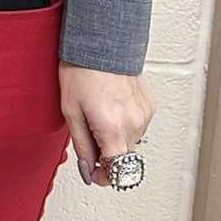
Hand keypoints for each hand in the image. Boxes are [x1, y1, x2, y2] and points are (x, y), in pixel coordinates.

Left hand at [60, 64, 153, 186]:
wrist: (101, 44)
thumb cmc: (81, 71)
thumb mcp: (71, 112)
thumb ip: (82, 146)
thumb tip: (88, 170)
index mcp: (113, 128)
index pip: (117, 171)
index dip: (104, 177)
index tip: (95, 173)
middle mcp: (134, 124)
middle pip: (124, 158)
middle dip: (107, 155)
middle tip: (89, 136)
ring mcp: (145, 115)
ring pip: (131, 142)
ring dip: (116, 139)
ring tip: (99, 116)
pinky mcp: (149, 106)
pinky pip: (137, 126)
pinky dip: (125, 124)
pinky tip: (111, 107)